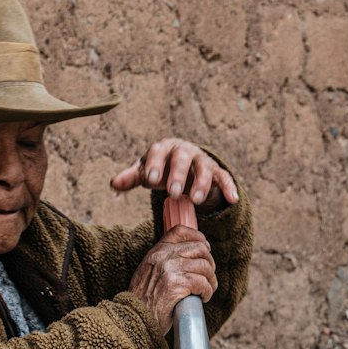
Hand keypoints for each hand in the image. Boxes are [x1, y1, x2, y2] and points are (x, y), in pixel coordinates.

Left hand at [111, 138, 238, 210]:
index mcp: (164, 147)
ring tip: (195, 200)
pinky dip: (228, 187)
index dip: (155, 164)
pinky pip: (223, 178)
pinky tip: (233, 199)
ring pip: (203, 168)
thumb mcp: (147, 172)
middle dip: (177, 174)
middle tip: (173, 193)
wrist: (184, 166)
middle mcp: (184, 151)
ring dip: (200, 183)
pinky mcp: (215, 172)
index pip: (158, 151)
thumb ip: (132, 177)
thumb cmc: (161, 168)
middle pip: (181, 158)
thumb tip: (114, 184)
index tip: (151, 180)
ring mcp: (201, 161)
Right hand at [127, 225, 216, 335]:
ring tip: (206, 290)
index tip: (206, 248)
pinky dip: (207, 292)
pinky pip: (202, 283)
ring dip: (210, 280)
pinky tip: (203, 298)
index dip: (197, 237)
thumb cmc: (143, 300)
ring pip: (204, 267)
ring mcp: (169, 269)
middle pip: (199, 248)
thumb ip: (163, 261)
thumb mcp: (148, 273)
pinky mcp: (176, 285)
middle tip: (209, 277)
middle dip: (209, 263)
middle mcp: (163, 256)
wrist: (134, 318)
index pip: (180, 231)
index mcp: (156, 251)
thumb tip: (187, 258)